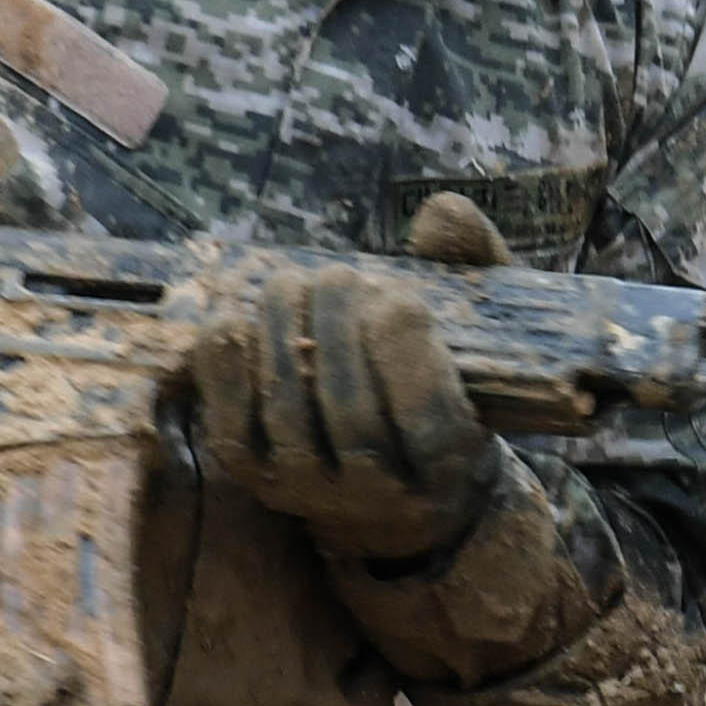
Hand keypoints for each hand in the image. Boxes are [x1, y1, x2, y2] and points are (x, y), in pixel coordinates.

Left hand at [191, 263, 498, 563]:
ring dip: (281, 333)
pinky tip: (234, 320)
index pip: (428, 418)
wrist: (394, 487)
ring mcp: (313, 491)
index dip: (407, 349)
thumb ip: (472, 266)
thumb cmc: (443, 385)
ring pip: (289, 412)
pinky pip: (231, 425)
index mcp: (450, 466)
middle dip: (339, 329)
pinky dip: (226, 368)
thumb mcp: (479, 329)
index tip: (399, 299)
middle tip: (336, 278)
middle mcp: (380, 495)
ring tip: (290, 284)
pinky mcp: (258, 481)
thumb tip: (442, 211)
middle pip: (351, 411)